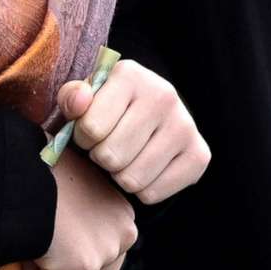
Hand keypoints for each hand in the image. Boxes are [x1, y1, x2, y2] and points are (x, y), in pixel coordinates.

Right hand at [27, 150, 135, 269]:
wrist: (24, 173)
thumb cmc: (44, 169)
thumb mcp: (79, 183)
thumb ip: (88, 210)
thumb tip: (74, 232)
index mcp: (125, 219)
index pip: (107, 259)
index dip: (76, 252)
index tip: (60, 238)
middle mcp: (122, 237)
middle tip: (46, 244)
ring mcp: (102, 254)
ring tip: (35, 242)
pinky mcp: (79, 267)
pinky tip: (25, 247)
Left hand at [56, 58, 209, 204]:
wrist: (150, 116)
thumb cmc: (107, 109)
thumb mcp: (84, 98)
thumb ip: (71, 98)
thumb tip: (79, 103)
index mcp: (130, 75)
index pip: (91, 128)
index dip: (82, 137)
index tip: (90, 130)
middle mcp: (163, 95)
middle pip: (110, 156)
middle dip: (101, 158)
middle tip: (108, 146)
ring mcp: (185, 125)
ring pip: (131, 179)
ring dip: (120, 176)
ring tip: (125, 157)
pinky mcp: (199, 154)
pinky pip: (153, 194)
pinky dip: (142, 190)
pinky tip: (144, 168)